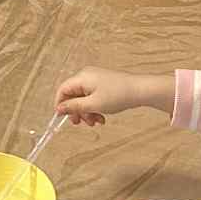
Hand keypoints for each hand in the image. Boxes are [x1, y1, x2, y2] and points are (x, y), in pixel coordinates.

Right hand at [54, 66, 172, 126]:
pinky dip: (95, 108)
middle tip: (82, 123)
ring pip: (84, 98)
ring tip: (96, 122)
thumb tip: (59, 109)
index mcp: (82, 77)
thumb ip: (74, 107)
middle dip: (77, 111)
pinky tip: (102, 117)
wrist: (141, 91)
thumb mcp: (93, 105)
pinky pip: (93, 97)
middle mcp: (87, 76)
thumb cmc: (119, 95)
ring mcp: (96, 79)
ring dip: (87, 112)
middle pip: (73, 95)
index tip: (62, 118)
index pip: (63, 90)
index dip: (60, 105)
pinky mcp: (104, 84)